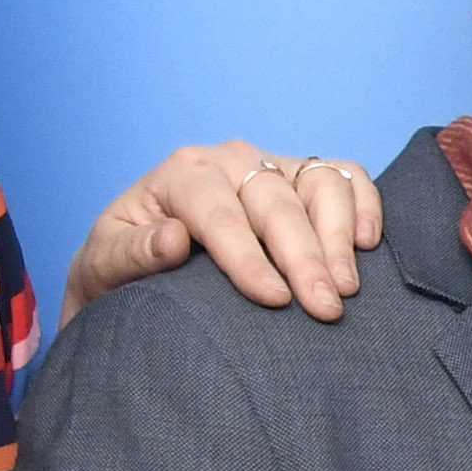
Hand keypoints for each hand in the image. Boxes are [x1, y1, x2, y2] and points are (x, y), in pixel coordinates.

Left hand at [67, 139, 384, 321]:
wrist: (140, 266)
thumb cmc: (124, 271)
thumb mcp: (104, 268)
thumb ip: (132, 253)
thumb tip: (173, 240)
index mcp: (181, 174)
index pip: (220, 213)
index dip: (248, 258)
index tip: (273, 300)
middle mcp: (231, 161)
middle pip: (275, 202)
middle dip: (304, 257)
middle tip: (325, 309)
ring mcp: (272, 166)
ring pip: (318, 184)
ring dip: (338, 235)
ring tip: (346, 288)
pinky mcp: (303, 179)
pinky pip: (345, 177)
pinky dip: (364, 203)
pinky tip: (367, 244)